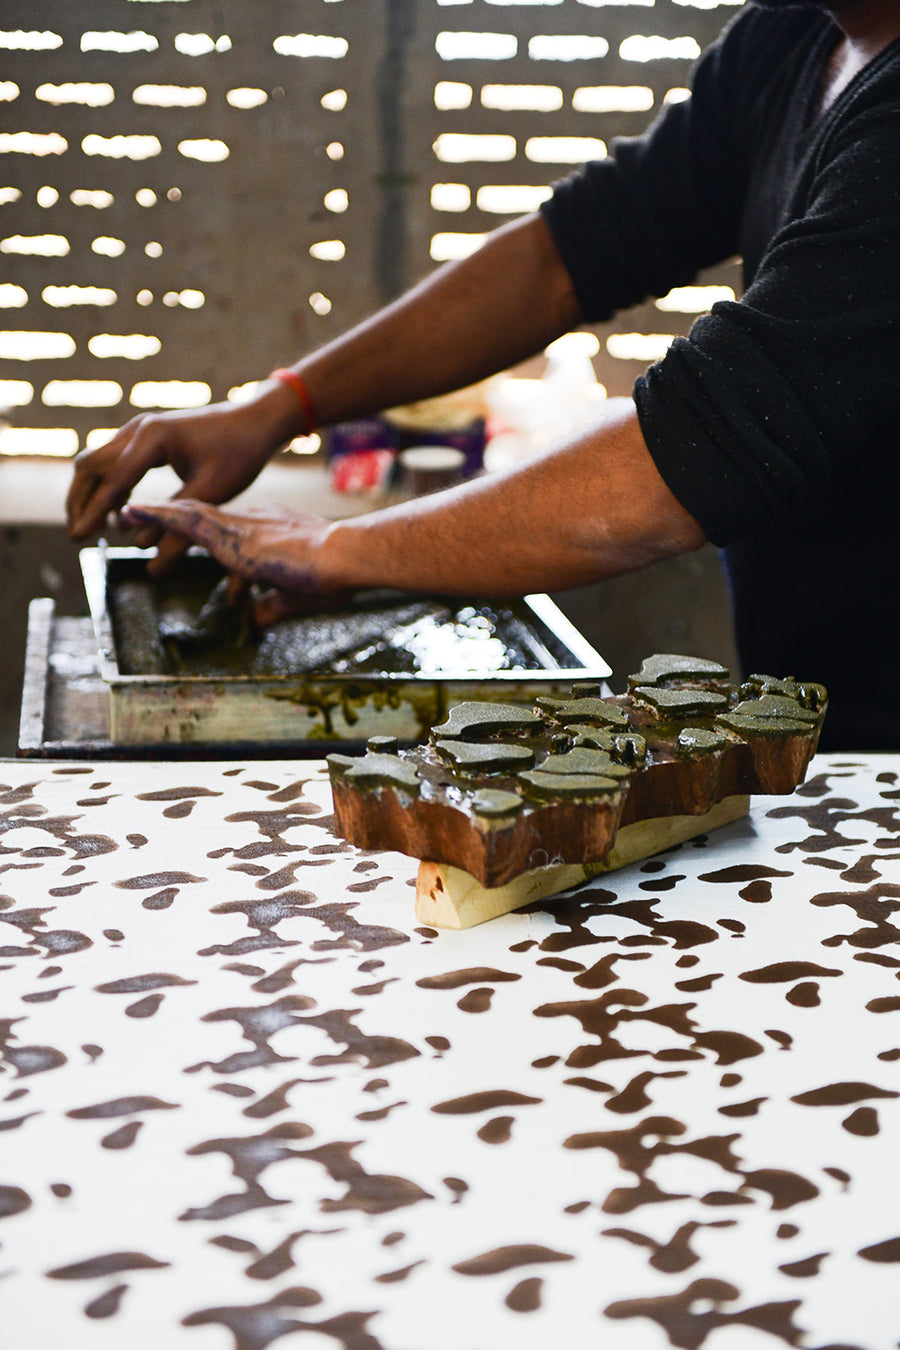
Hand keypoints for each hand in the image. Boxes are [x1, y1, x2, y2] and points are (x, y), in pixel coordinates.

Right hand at [66, 387, 299, 570]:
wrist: (255, 420)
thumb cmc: (238, 454)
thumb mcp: (211, 494)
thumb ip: (178, 528)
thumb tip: (152, 564)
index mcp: (153, 438)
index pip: (112, 481)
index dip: (93, 512)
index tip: (78, 538)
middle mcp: (139, 428)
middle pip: (91, 466)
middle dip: (80, 502)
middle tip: (77, 537)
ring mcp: (139, 428)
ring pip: (97, 461)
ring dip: (90, 494)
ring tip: (93, 529)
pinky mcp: (145, 435)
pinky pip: (113, 460)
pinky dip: (108, 485)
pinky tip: (118, 514)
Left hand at [120, 500, 346, 616]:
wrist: (344, 556)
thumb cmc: (334, 576)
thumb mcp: (296, 596)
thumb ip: (274, 606)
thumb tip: (257, 618)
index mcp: (272, 530)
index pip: (232, 530)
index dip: (207, 531)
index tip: (190, 532)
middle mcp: (253, 520)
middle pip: (204, 515)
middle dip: (174, 517)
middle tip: (144, 515)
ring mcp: (241, 525)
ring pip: (189, 514)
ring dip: (157, 514)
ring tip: (126, 513)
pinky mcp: (231, 536)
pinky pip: (184, 521)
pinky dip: (156, 517)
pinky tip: (133, 512)